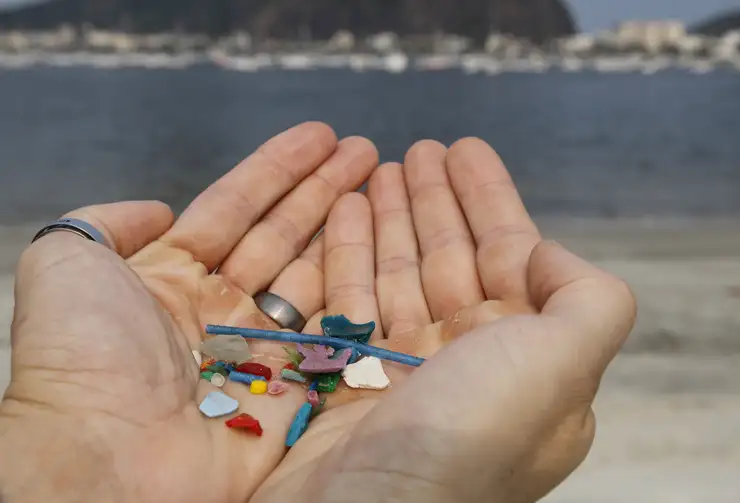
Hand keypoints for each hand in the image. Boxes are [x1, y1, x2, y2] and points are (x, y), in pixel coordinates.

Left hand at [0, 123, 378, 502]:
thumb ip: (105, 223)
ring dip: (347, 228)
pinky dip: (358, 287)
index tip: (321, 135)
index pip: (235, 208)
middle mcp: (219, 308)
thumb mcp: (67, 263)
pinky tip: (382, 247)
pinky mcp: (294, 385)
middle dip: (323, 189)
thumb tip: (159, 210)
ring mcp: (261, 348)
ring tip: (383, 181)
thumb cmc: (87, 352)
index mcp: (171, 277)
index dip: (277, 169)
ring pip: (313, 274)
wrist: (106, 453)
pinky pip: (332, 327)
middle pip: (282, 234)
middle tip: (367, 149)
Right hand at [252, 139, 635, 502]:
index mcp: (525, 359)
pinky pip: (350, 300)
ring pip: (398, 274)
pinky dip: (347, 254)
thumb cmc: (471, 434)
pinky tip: (341, 210)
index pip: (510, 257)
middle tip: (413, 149)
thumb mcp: (564, 365)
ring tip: (372, 168)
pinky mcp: (350, 378)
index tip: (462, 150)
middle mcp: (468, 365)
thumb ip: (587, 301)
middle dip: (435, 201)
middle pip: (449, 259)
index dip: (489, 199)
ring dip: (389, 218)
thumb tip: (547, 254)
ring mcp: (405, 373)